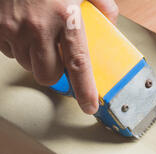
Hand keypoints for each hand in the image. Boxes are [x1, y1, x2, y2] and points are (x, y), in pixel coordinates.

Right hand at [0, 0, 118, 113]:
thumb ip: (99, 2)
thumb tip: (110, 19)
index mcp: (65, 17)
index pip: (79, 64)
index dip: (85, 89)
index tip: (89, 106)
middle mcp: (38, 26)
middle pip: (48, 75)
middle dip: (55, 72)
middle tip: (57, 57)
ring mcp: (12, 28)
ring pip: (27, 64)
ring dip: (35, 58)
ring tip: (38, 35)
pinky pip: (8, 52)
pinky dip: (16, 47)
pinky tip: (22, 29)